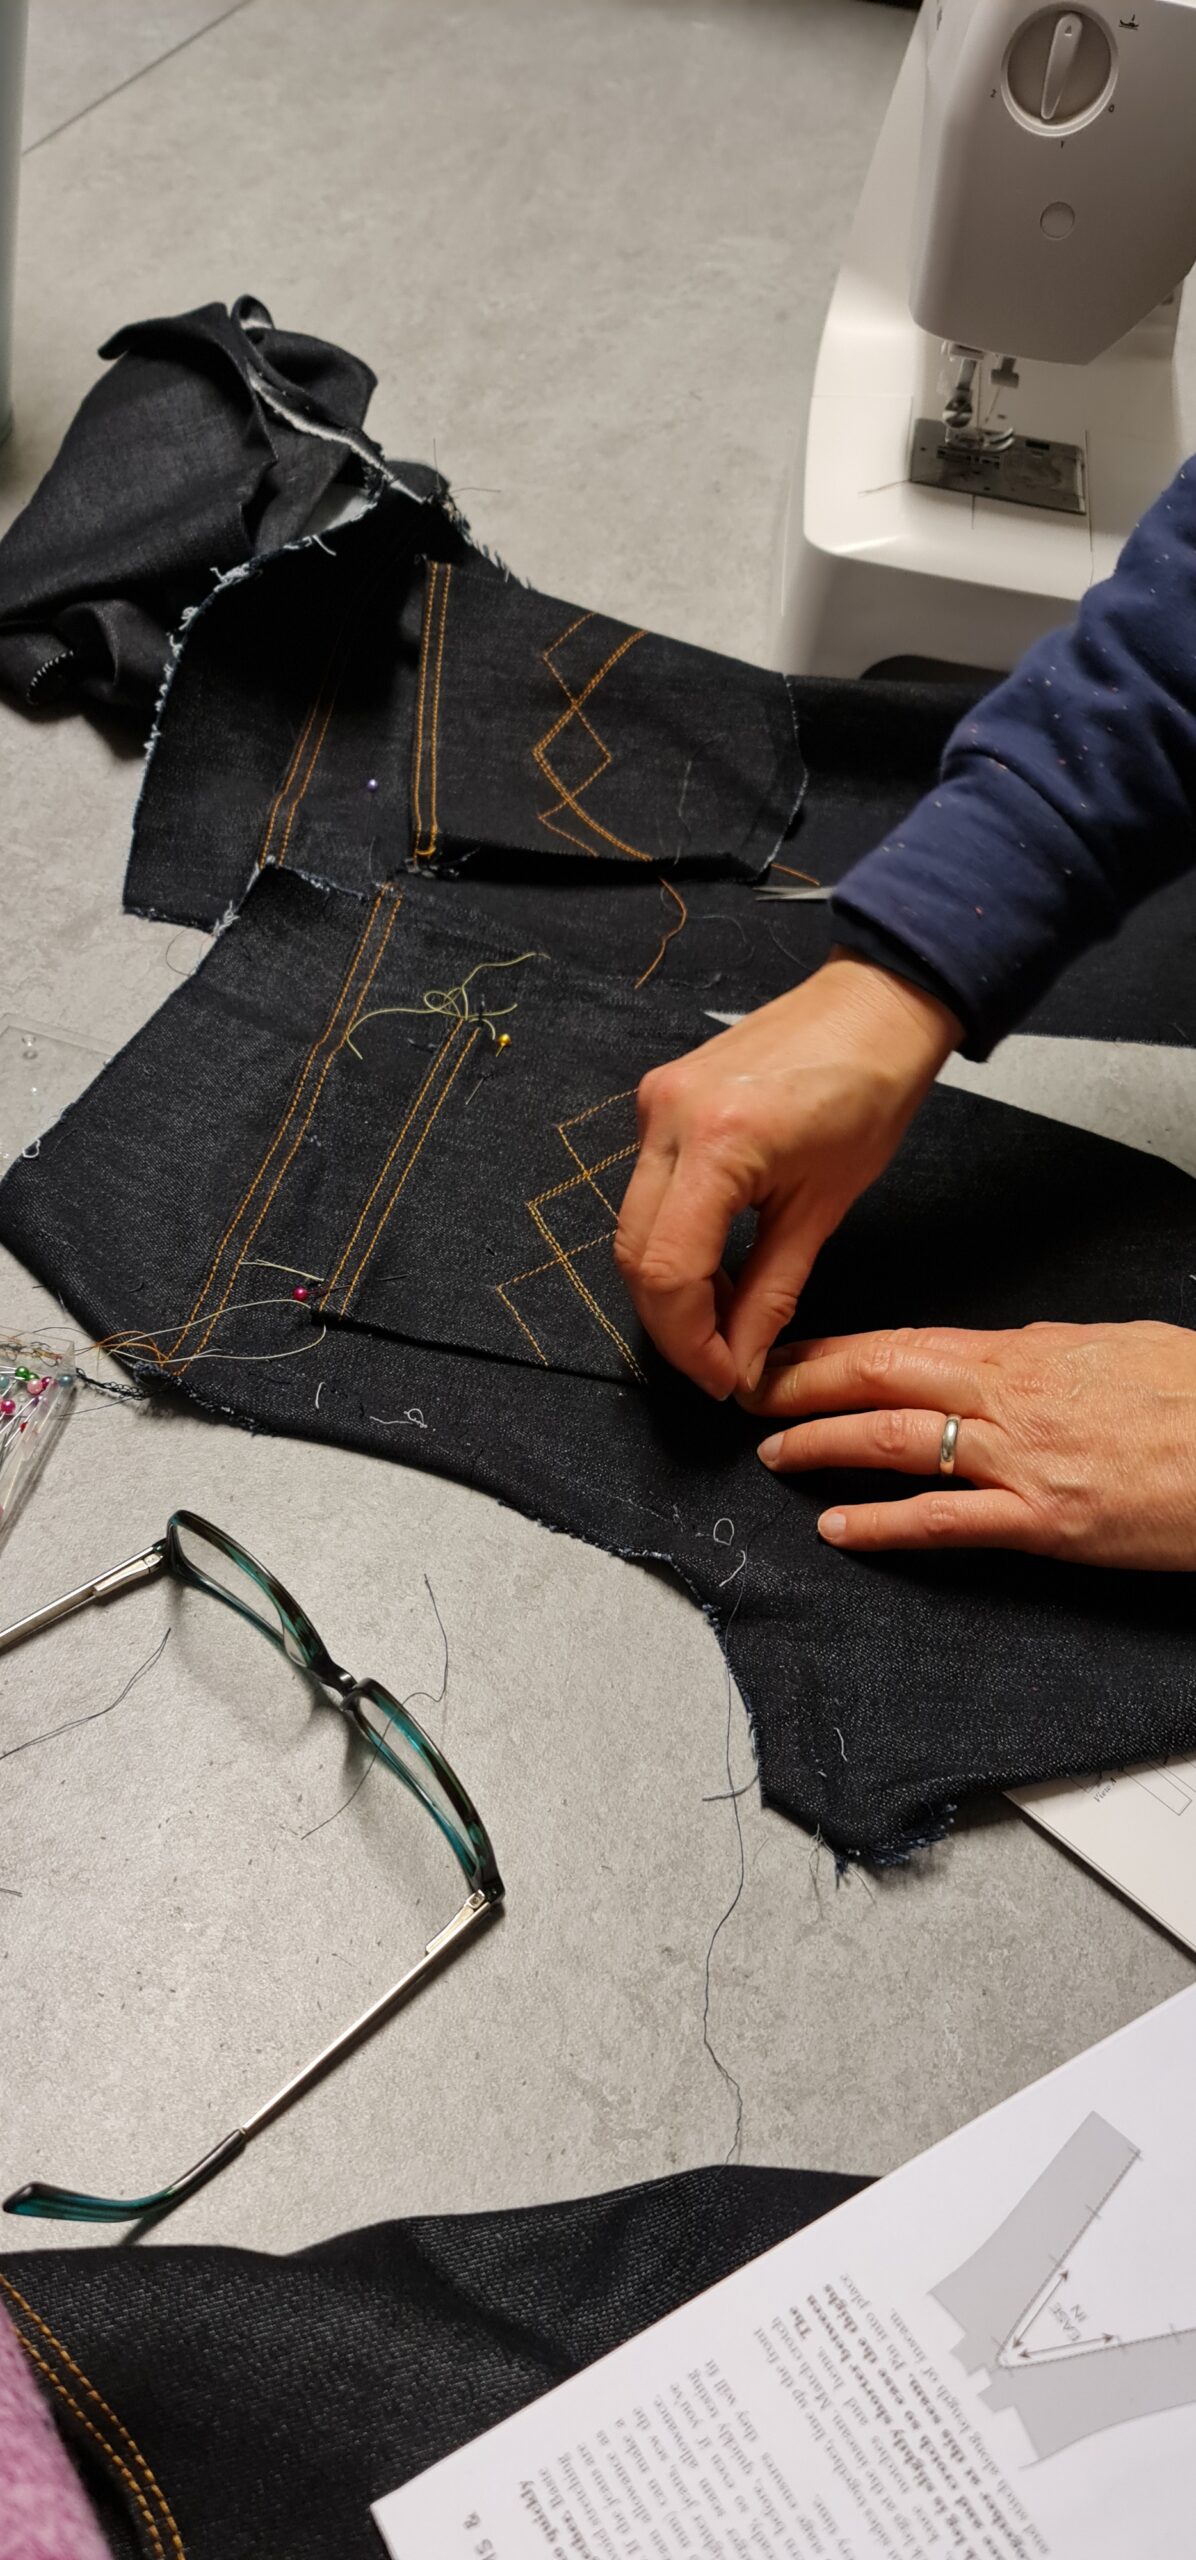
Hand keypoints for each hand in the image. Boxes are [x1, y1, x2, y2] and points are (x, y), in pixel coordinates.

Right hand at [615, 956, 959, 1398]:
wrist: (874, 1004)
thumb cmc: (870, 1092)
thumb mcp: (826, 1208)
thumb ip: (772, 1294)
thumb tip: (740, 1367)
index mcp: (719, 1142)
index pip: (668, 1270)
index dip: (687, 1340)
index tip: (720, 1380)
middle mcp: (668, 1117)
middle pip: (634, 1253)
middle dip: (669, 1323)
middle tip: (717, 1364)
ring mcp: (654, 1102)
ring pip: (633, 1225)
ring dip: (669, 1284)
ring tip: (723, 1319)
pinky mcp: (656, 1097)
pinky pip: (647, 1189)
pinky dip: (673, 1239)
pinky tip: (716, 1264)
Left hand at [744, 1320, 1195, 1569]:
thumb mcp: (1116, 1349)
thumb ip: (1047, 1355)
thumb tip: (1004, 1355)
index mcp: (1027, 1352)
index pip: (906, 1340)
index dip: (833, 1346)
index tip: (784, 1350)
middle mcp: (1011, 1398)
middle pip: (880, 1375)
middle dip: (801, 1381)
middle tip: (745, 1389)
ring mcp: (1023, 1462)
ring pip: (894, 1440)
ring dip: (821, 1443)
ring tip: (770, 1452)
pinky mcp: (1047, 1523)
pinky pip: (944, 1521)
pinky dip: (881, 1524)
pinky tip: (835, 1527)